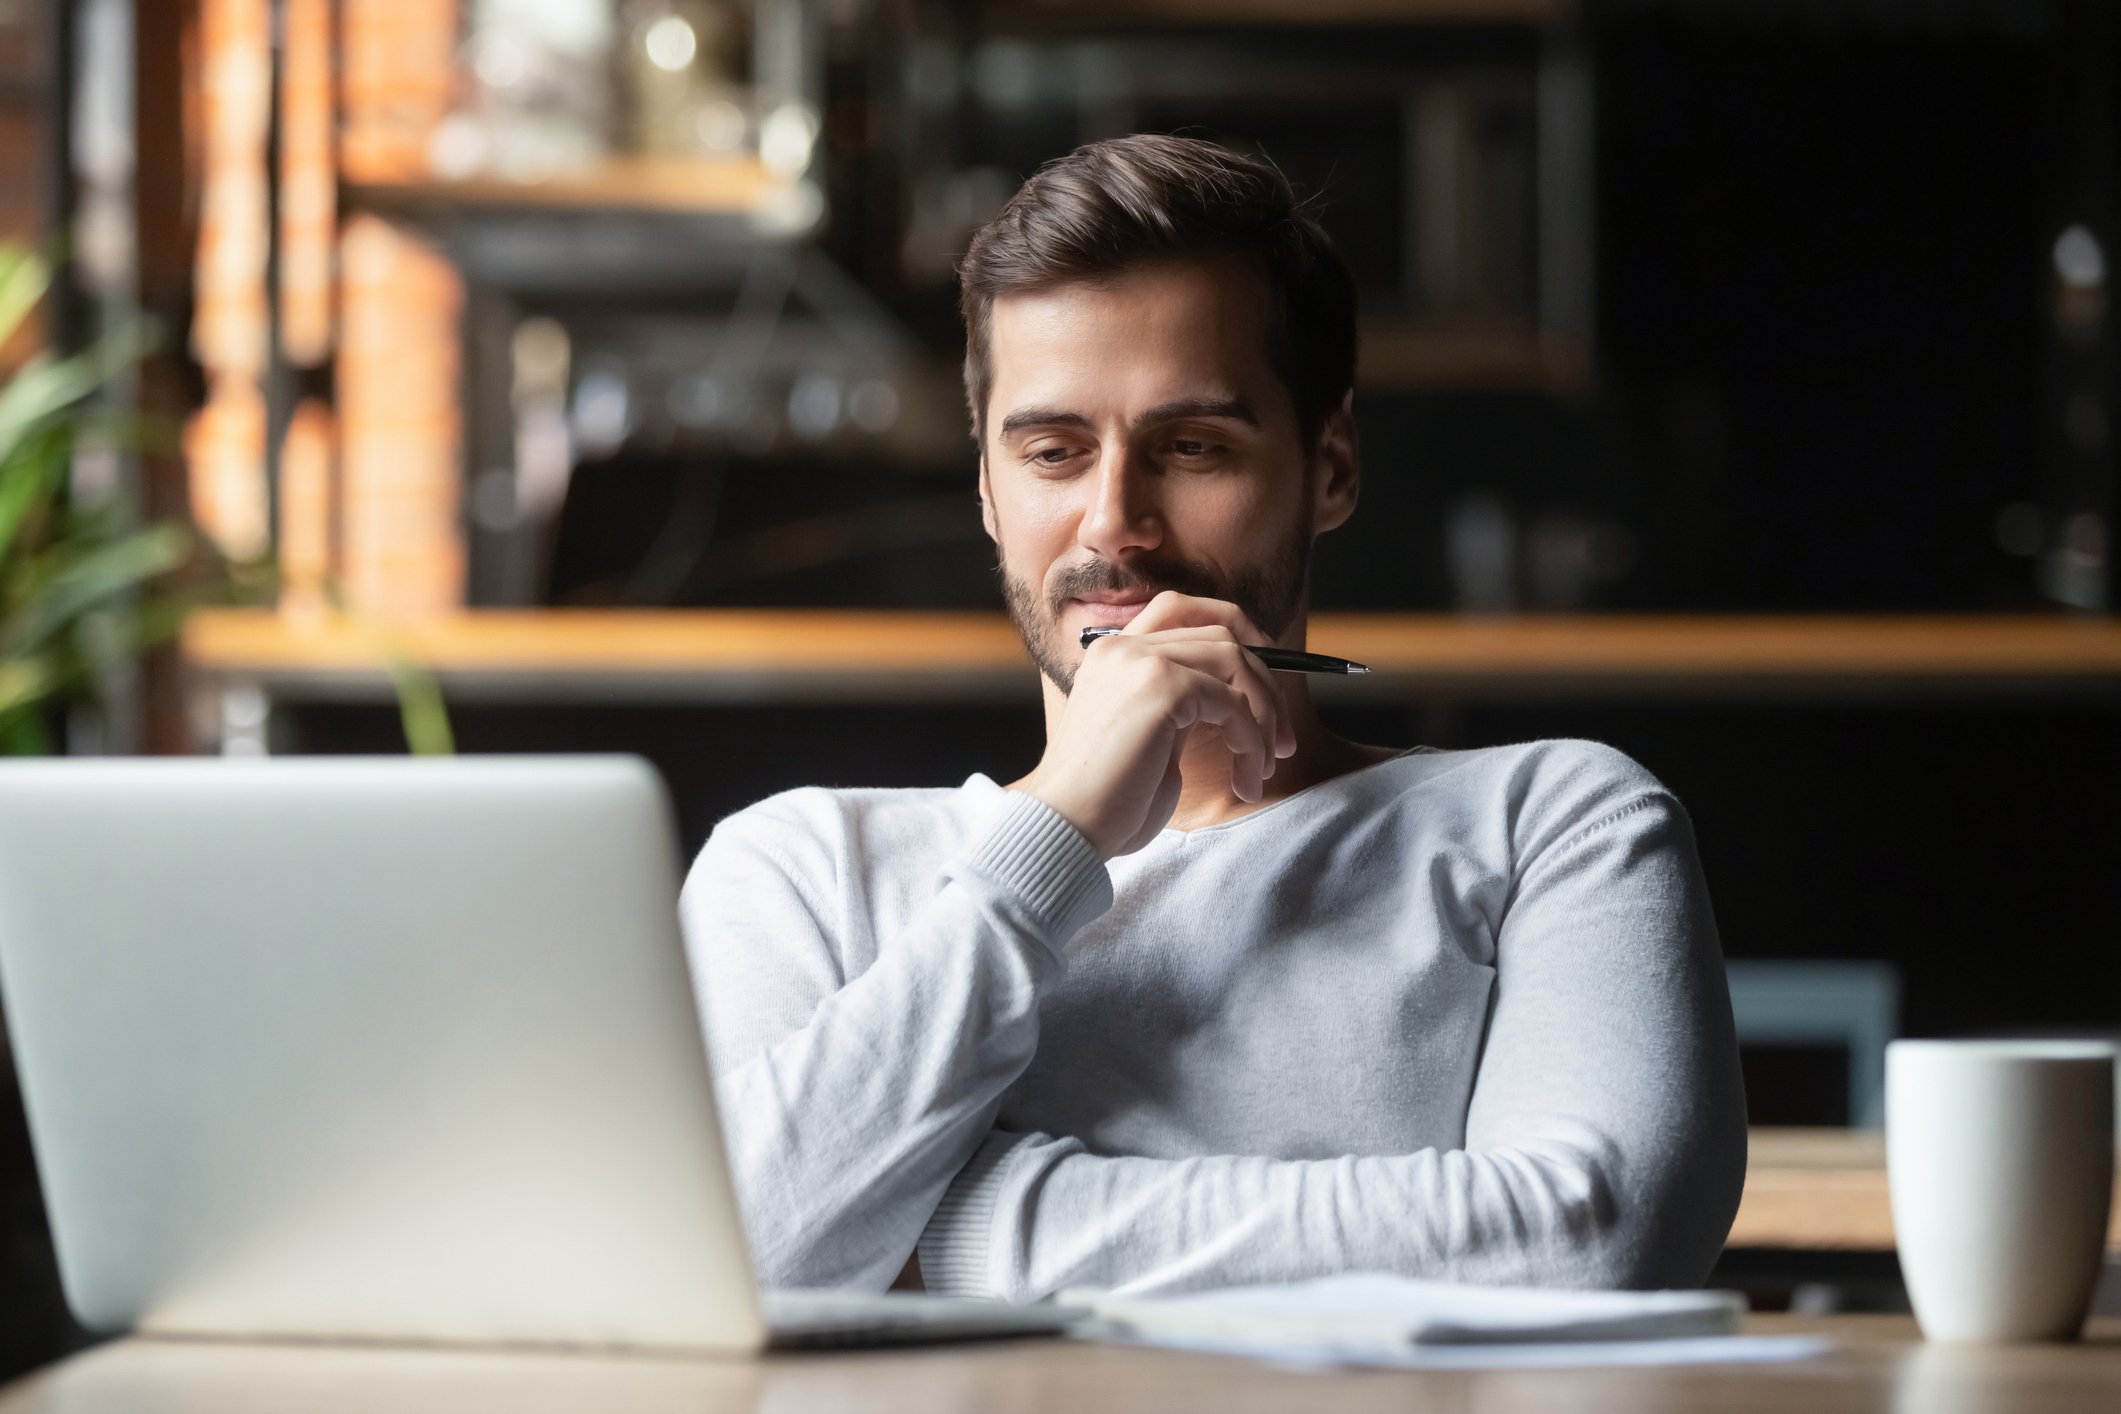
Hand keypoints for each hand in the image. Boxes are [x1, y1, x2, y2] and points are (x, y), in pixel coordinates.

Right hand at [1015, 592, 1298, 858]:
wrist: (1068, 827)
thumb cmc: (1107, 801)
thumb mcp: (1150, 738)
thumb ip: (1182, 706)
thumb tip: (1239, 699)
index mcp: (1113, 654)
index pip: (1183, 609)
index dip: (1237, 631)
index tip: (1267, 680)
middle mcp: (1123, 646)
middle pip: (1221, 632)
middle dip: (1266, 684)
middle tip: (1282, 740)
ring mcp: (1140, 661)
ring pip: (1235, 660)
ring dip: (1265, 715)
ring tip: (1263, 765)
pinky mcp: (1161, 686)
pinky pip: (1232, 701)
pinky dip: (1251, 740)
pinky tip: (1245, 777)